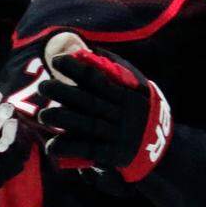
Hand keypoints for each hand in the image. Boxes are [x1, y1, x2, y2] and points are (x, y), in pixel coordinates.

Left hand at [37, 40, 171, 182]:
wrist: (163, 149)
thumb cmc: (139, 114)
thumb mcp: (137, 90)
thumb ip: (115, 72)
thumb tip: (89, 51)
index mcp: (125, 95)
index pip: (97, 79)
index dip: (77, 69)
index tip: (58, 60)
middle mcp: (120, 114)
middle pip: (88, 101)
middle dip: (64, 93)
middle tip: (44, 86)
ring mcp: (116, 136)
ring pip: (86, 125)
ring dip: (63, 120)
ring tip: (42, 115)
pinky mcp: (112, 155)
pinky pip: (88, 151)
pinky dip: (69, 147)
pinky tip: (51, 145)